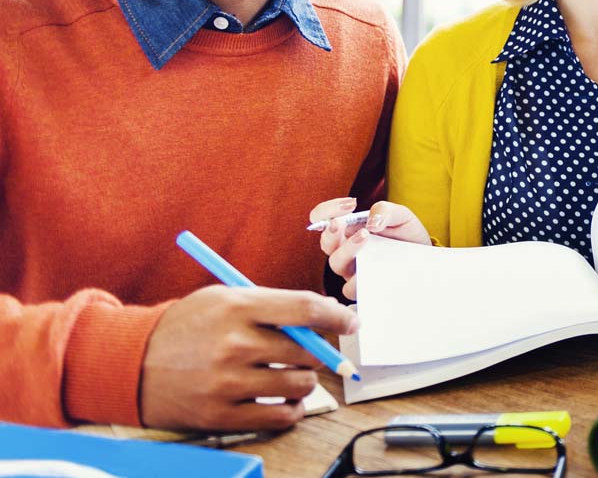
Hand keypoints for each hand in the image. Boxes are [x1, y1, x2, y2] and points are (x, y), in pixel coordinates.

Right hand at [139, 284, 356, 431]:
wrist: (128, 362)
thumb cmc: (184, 326)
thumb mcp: (222, 299)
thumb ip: (270, 306)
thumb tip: (322, 319)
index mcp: (237, 307)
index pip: (305, 309)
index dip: (336, 316)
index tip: (349, 322)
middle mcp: (234, 345)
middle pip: (307, 351)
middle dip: (316, 352)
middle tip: (307, 353)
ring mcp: (227, 383)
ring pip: (299, 385)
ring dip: (303, 382)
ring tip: (290, 376)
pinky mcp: (220, 415)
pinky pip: (279, 417)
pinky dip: (290, 411)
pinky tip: (282, 401)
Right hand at [310, 197, 431, 300]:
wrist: (424, 256)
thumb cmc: (407, 234)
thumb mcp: (401, 216)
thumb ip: (385, 211)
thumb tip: (371, 222)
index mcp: (348, 229)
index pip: (322, 218)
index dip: (326, 210)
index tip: (350, 204)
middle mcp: (345, 249)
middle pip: (326, 243)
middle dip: (331, 232)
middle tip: (342, 222)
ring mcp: (352, 269)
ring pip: (336, 263)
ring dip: (347, 250)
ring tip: (366, 236)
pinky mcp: (362, 286)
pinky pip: (351, 287)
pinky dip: (360, 277)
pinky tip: (376, 268)